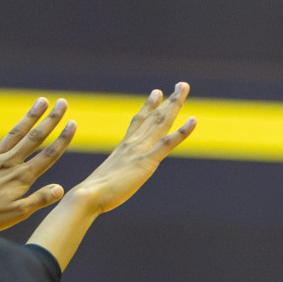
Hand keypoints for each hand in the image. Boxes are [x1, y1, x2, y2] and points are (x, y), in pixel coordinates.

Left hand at [0, 97, 76, 232]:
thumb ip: (39, 200)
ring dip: (29, 117)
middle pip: (34, 138)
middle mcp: (9, 163)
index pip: (48, 155)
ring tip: (41, 101)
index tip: (73, 124)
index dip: (62, 139)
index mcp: (22, 177)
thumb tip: (61, 189)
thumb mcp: (18, 214)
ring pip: (14, 134)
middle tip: (62, 103)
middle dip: (50, 120)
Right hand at [67, 82, 196, 213]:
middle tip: (181, 85)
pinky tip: (193, 121)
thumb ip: (109, 177)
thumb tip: (103, 184)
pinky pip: (168, 142)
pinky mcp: (147, 161)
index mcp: (123, 148)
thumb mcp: (104, 181)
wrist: (88, 196)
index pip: (139, 122)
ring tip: (183, 87)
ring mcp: (140, 150)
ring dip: (175, 104)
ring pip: (162, 121)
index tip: (157, 93)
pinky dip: (182, 131)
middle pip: (154, 116)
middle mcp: (132, 144)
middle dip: (168, 100)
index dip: (149, 107)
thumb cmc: (92, 195)